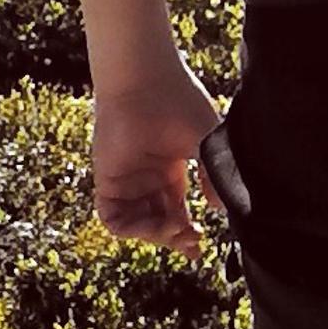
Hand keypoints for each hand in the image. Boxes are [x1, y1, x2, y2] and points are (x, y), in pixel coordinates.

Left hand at [88, 51, 230, 255]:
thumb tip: (219, 210)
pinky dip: (133, 230)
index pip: (176, 209)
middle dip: (175, 237)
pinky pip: (114, 218)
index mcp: (171, 167)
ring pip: (138, 224)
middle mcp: (148, 176)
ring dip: (158, 236)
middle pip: (159, 220)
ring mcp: (127, 179)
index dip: (186, 231)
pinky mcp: (108, 179)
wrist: (146, 81)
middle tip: (192, 241)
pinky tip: (155, 226)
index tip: (200, 247)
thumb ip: (214, 176)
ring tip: (178, 231)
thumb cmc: (180, 101)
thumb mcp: (208, 143)